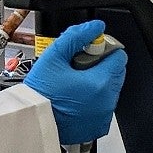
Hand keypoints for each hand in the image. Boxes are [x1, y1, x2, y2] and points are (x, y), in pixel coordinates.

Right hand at [23, 20, 126, 145]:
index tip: (88, 51)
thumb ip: (76, 37)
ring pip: (110, 89)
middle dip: (101, 65)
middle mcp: (107, 100)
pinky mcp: (98, 125)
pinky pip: (103, 106)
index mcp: (100, 82)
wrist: (33, 125)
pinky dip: (93, 100)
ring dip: (97, 82)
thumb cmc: (40, 95)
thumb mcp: (53, 58)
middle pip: (116, 72)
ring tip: (73, 84)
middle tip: (78, 67)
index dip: (103, 49)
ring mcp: (104, 115)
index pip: (119, 56)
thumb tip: (94, 27)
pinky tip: (74, 98)